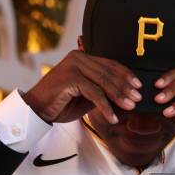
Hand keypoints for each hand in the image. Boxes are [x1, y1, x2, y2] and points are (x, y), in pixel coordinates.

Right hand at [23, 50, 141, 123]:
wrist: (36, 110)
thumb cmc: (61, 104)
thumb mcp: (86, 97)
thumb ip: (102, 92)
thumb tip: (125, 97)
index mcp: (82, 57)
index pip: (109, 64)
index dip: (125, 75)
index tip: (138, 86)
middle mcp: (78, 57)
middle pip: (108, 72)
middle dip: (125, 87)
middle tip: (138, 98)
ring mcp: (73, 66)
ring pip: (103, 82)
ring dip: (119, 96)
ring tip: (130, 107)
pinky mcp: (70, 78)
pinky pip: (94, 93)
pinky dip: (105, 106)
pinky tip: (112, 117)